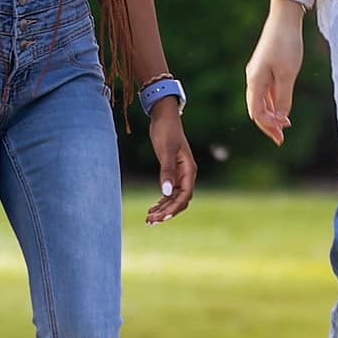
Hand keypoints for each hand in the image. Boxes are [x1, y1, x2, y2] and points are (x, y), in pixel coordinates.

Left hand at [143, 97, 198, 221]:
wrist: (164, 116)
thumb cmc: (166, 131)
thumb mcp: (166, 151)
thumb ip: (167, 171)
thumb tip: (165, 193)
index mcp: (189, 170)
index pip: (184, 196)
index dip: (173, 208)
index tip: (161, 217)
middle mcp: (187, 174)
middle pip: (180, 200)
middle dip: (167, 212)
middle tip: (150, 221)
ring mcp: (180, 174)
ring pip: (174, 198)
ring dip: (163, 209)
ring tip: (149, 219)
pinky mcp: (172, 171)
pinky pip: (169, 192)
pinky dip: (162, 201)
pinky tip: (152, 208)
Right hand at [244, 0, 304, 144]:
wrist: (284, 18)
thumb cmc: (286, 44)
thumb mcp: (288, 74)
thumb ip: (283, 97)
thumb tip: (280, 117)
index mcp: (254, 81)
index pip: (257, 113)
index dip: (268, 127)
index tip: (281, 137)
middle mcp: (252, 78)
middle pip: (257, 109)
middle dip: (268, 124)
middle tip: (281, 138)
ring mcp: (258, 73)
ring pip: (261, 100)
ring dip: (271, 114)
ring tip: (283, 126)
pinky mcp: (265, 67)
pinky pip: (266, 91)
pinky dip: (273, 102)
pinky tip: (282, 108)